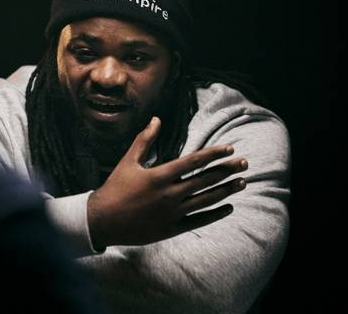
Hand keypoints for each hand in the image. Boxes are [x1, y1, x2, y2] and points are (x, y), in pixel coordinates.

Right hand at [87, 116, 247, 248]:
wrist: (102, 220)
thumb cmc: (114, 188)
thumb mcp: (127, 161)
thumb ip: (144, 140)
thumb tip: (156, 119)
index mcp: (159, 175)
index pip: (194, 161)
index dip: (214, 154)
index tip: (230, 148)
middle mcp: (169, 194)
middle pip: (206, 180)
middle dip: (228, 170)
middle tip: (245, 163)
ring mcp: (172, 213)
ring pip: (207, 200)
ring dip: (227, 190)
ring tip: (242, 182)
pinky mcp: (172, 228)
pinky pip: (199, 220)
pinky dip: (216, 213)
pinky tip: (228, 207)